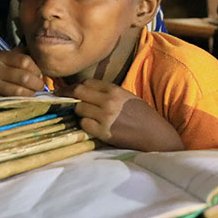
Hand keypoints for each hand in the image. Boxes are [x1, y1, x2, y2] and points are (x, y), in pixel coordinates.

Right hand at [0, 50, 44, 96]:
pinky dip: (20, 101)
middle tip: (40, 87)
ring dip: (30, 94)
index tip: (40, 75)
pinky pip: (9, 100)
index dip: (37, 69)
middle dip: (37, 84)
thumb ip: (15, 58)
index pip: (25, 61)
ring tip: (31, 94)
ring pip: (19, 91)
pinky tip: (22, 100)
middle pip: (25, 77)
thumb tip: (39, 62)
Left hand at [57, 80, 182, 151]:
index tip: (67, 91)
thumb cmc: (142, 115)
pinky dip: (85, 125)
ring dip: (79, 113)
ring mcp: (105, 117)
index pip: (86, 83)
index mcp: (115, 90)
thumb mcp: (127, 97)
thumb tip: (86, 91)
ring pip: (79, 110)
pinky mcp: (103, 132)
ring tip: (86, 116)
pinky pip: (84, 125)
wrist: (154, 134)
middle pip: (78, 93)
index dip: (75, 87)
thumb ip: (108, 92)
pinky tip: (93, 126)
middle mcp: (108, 101)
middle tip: (63, 101)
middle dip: (70, 97)